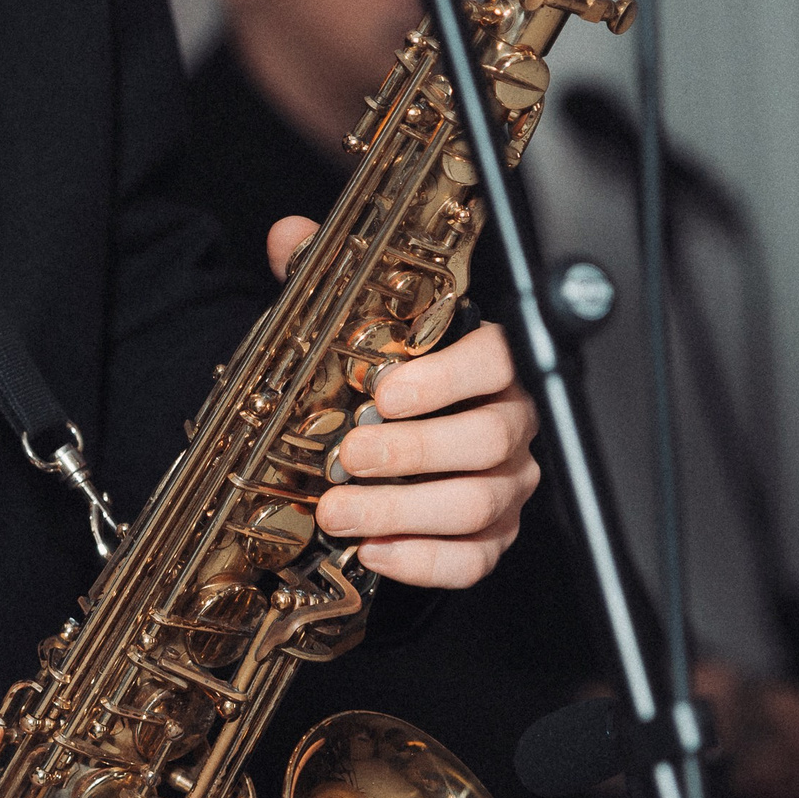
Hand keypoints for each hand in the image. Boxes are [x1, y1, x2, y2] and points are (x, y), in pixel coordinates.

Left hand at [267, 214, 539, 590]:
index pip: (497, 360)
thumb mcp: (355, 330)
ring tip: (339, 510)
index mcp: (487, 366)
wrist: (392, 453)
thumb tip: (289, 236)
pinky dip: (422, 560)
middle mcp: (509, 424)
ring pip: (477, 503)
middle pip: (489, 438)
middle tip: (346, 456)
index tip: (386, 391)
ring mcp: (507, 486)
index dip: (446, 377)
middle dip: (412, 452)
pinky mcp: (491, 537)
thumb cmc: (385, 387)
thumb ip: (327, 279)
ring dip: (401, 510)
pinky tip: (375, 551)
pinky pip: (474, 559)